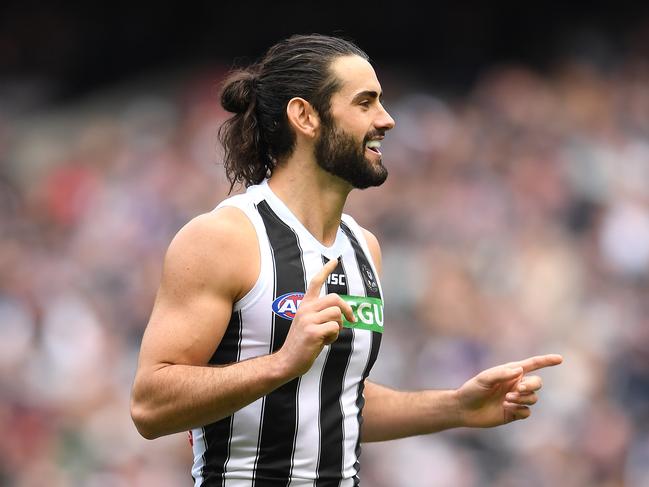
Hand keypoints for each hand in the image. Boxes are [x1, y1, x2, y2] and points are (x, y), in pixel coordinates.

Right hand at [276, 258, 354, 377]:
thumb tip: (342, 314)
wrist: (287, 361)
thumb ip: (321, 315)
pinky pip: (335, 328)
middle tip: (351, 320)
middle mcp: (305, 309)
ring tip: (330, 335)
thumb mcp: (308, 324)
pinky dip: (335, 336)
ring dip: (339, 326)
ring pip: (336, 314)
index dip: (326, 270)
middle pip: (335, 298)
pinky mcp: (313, 332)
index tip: (334, 260)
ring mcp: (308, 320)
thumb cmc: (301, 344)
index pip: (315, 282)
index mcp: (304, 306)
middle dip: (347, 309)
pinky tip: (325, 343)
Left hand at [456, 354, 562, 426]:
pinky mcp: (514, 413)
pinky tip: (507, 408)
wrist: (464, 409)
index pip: (532, 365)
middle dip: (531, 386)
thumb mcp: (484, 378)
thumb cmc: (472, 389)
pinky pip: (527, 412)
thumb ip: (501, 373)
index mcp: (510, 373)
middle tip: (517, 389)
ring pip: (533, 398)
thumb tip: (520, 370)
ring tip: (506, 399)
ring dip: (523, 398)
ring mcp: (516, 399)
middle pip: (537, 383)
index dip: (546, 361)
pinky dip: (520, 410)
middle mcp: (515, 385)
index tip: (560, 359)